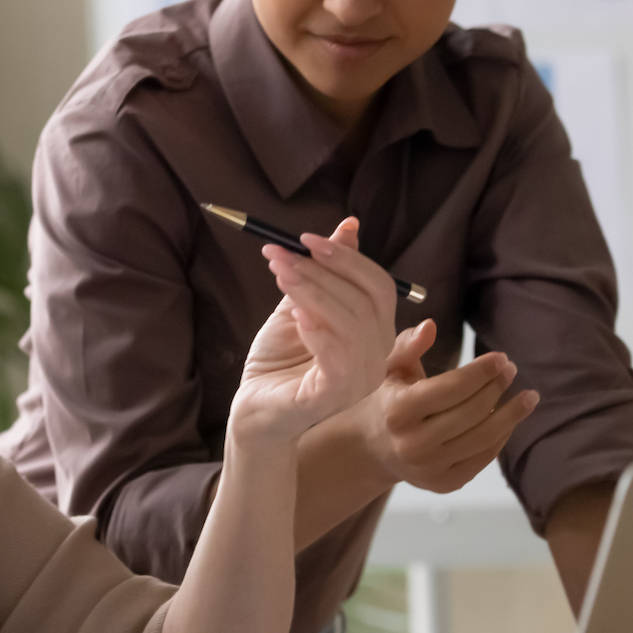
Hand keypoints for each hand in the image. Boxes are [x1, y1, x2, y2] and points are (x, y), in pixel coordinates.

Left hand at [229, 219, 395, 450]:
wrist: (254, 406)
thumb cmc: (280, 358)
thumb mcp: (300, 305)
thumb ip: (323, 272)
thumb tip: (349, 226)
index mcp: (375, 332)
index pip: (378, 286)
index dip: (347, 258)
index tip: (305, 238)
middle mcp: (376, 356)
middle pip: (367, 301)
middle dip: (323, 270)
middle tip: (282, 254)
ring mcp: (359, 380)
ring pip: (352, 325)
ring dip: (314, 293)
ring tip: (282, 275)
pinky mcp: (333, 398)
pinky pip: (339, 361)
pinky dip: (319, 332)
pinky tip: (297, 317)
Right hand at [339, 319, 538, 492]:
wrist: (373, 450)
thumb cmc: (390, 401)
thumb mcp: (392, 370)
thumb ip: (409, 345)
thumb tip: (431, 325)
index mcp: (399, 411)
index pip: (452, 388)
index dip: (482, 371)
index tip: (501, 358)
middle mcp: (413, 443)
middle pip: (472, 411)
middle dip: (497, 388)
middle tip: (511, 371)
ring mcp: (430, 467)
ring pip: (484, 438)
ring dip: (512, 415)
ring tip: (529, 397)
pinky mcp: (444, 484)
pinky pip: (483, 458)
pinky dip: (501, 436)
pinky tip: (510, 419)